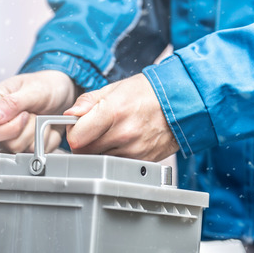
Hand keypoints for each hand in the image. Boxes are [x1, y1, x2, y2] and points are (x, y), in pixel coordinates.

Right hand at [0, 70, 77, 152]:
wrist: (62, 95)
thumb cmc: (45, 86)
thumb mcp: (33, 89)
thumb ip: (12, 102)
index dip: (9, 127)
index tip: (25, 113)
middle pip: (5, 143)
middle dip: (27, 129)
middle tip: (33, 112)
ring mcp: (5, 137)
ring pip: (19, 148)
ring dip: (36, 132)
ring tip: (38, 116)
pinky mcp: (20, 147)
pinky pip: (33, 152)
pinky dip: (44, 139)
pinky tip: (43, 126)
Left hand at [64, 73, 178, 161]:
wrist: (183, 103)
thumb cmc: (148, 92)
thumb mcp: (115, 88)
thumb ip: (88, 102)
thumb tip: (70, 114)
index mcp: (113, 112)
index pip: (76, 138)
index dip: (72, 132)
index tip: (76, 127)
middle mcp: (123, 134)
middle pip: (84, 151)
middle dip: (83, 141)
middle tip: (93, 130)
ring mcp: (134, 151)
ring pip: (99, 159)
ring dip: (99, 149)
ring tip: (112, 133)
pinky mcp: (142, 161)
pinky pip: (116, 163)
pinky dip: (114, 155)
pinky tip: (124, 141)